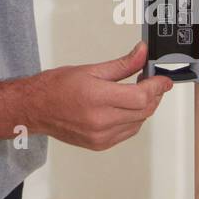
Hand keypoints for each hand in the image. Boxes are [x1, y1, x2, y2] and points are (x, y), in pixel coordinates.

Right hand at [25, 42, 172, 150]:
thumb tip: (141, 54)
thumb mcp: (90, 69)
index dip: (157, 86)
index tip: (163, 79)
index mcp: (97, 98)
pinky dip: (133, 119)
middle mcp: (100, 121)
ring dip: (144, 108)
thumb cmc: (55, 87)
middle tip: (153, 82)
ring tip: (138, 92)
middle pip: (144, 111)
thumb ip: (122, 64)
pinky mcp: (100, 144)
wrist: (35, 108)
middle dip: (154, 95)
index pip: (141, 96)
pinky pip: (128, 132)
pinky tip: (127, 108)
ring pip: (139, 123)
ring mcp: (101, 136)